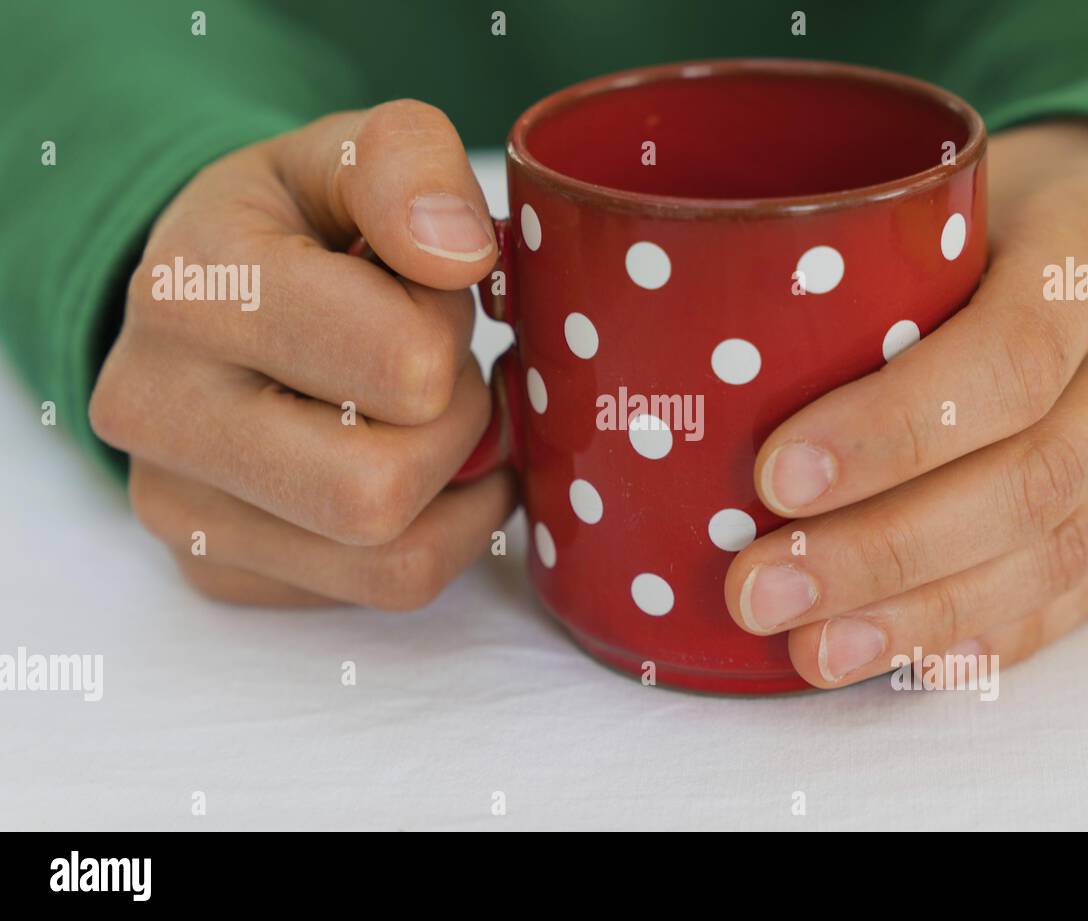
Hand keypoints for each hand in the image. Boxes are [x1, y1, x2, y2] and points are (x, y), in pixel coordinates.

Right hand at [90, 100, 514, 608]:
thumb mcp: (348, 153)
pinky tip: (423, 469)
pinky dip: (440, 533)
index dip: (451, 329)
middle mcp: (158, 413)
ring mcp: (177, 508)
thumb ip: (409, 166)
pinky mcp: (214, 567)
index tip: (430, 297)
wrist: (204, 293)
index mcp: (194, 290)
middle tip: (439, 372)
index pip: (403, 365)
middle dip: (454, 426)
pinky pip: (383, 590)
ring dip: (456, 487)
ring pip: (394, 563)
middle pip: (382, 491)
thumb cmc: (293, 224)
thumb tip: (460, 257)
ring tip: (438, 420)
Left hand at [724, 121, 1087, 686]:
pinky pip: (1085, 594)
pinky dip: (992, 637)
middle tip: (762, 591)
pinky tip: (910, 664)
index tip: (775, 477)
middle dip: (882, 553)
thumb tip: (717, 361)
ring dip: (922, 617)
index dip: (890, 431)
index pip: (1005, 361)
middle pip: (1026, 484)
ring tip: (812, 652)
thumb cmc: (1039, 213)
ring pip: (1056, 558)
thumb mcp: (973, 195)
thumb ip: (879, 263)